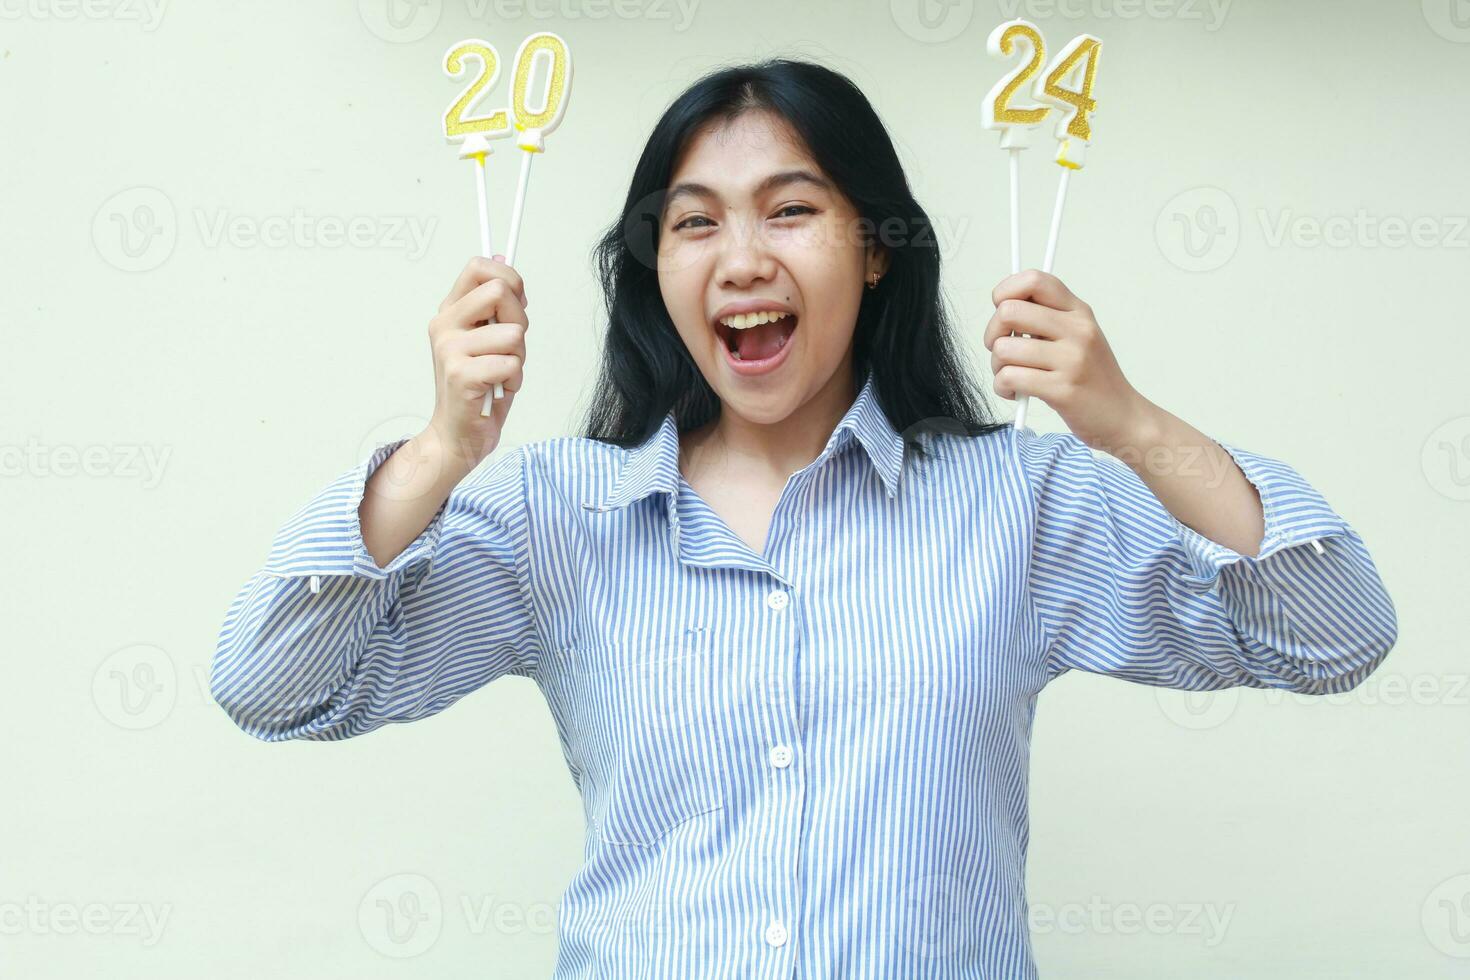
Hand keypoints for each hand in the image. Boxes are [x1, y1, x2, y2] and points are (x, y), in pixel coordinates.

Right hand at [423, 255, 528, 472]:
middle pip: (500, 292)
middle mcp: (445, 325)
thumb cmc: (478, 387)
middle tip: (509, 348)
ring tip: (500, 374)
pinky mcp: (461, 375)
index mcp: (450, 311)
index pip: (478, 266)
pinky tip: (497, 390)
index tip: (515, 304)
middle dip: (519, 321)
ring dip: (518, 359)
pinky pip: (510, 364)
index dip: (509, 280)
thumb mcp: (487, 338)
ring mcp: (450, 349)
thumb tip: (502, 260)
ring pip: (513, 334)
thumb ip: (494, 304)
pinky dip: (513, 380)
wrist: (457, 435)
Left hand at [984, 270, 1152, 452]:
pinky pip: (1010, 378)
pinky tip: (1016, 393)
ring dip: (997, 367)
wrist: (1123, 417)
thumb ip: (1047, 318)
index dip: (1006, 291)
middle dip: (992, 334)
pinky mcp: (1062, 389)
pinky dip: (1003, 388)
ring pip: (1003, 349)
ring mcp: (1072, 359)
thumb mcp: (1078, 337)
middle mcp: (1078, 330)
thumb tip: (1002, 306)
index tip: (1000, 310)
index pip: (1034, 280)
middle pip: (1008, 312)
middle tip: (1001, 351)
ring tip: (1012, 378)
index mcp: (1079, 312)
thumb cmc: (1091, 378)